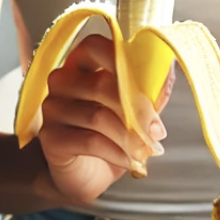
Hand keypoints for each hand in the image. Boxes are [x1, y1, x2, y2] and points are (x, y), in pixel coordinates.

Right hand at [35, 34, 173, 206]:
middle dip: (137, 110)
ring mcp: (52, 108)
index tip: (146, 83)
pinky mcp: (50, 137)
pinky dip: (117, 153)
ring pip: (98, 116)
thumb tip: (168, 69)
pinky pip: (90, 141)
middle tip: (157, 132)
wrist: (86, 173)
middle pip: (100, 84)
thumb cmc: (110, 134)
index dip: (119, 58)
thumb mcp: (135, 110)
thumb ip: (149, 89)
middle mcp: (62, 80)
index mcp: (82, 64)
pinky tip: (130, 161)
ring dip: (130, 137)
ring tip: (146, 151)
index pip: (94, 46)